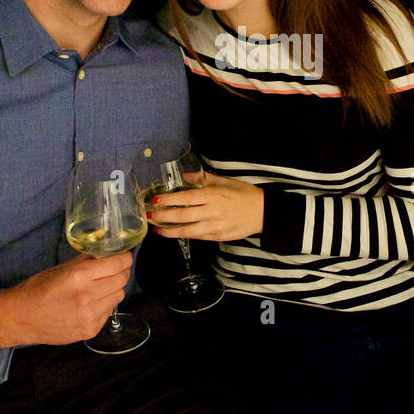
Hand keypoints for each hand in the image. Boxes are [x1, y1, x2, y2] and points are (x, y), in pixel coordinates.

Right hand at [0, 252, 131, 347]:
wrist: (21, 318)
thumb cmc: (38, 289)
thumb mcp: (61, 268)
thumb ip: (85, 261)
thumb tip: (104, 253)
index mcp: (79, 276)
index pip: (116, 264)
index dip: (124, 259)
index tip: (124, 257)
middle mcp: (87, 296)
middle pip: (121, 280)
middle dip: (120, 272)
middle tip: (114, 270)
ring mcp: (90, 316)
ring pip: (118, 296)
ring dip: (113, 289)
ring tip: (100, 288)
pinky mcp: (90, 330)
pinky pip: (108, 313)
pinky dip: (104, 306)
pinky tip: (90, 304)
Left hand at [147, 171, 263, 242]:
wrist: (264, 213)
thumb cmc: (244, 194)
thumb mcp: (225, 181)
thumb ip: (203, 179)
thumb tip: (184, 176)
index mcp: (213, 195)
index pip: (185, 198)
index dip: (168, 200)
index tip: (155, 200)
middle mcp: (212, 211)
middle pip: (182, 215)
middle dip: (163, 216)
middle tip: (149, 215)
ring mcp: (215, 226)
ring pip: (187, 231)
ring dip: (169, 231)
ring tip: (157, 229)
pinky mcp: (219, 237)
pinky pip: (198, 237)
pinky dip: (185, 235)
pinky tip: (175, 233)